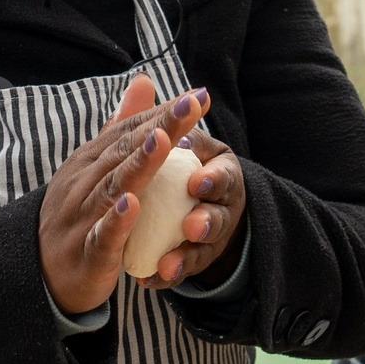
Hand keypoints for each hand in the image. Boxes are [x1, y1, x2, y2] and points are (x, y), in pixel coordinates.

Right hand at [36, 76, 208, 315]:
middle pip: (125, 151)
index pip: (129, 131)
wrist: (36, 272)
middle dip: (160, 127)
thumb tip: (144, 81)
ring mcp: (82, 217)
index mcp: (89, 162)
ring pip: (113, 187)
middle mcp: (83, 183)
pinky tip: (134, 205)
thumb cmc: (76, 216)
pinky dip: (116, 220)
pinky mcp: (87, 253)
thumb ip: (121, 127)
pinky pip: (102, 235)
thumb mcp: (94, 167)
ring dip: (139, 164)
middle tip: (190, 105)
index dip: (162, 113)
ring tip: (163, 141)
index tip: (196, 96)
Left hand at [146, 121, 246, 288]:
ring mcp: (208, 240)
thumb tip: (140, 83)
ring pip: (202, 251)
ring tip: (168, 264)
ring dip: (185, 258)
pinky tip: (149, 281)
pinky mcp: (192, 261)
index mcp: (222, 175)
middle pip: (219, 218)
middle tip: (191, 227)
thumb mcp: (187, 146)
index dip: (213, 180)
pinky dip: (165, 277)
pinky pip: (180, 272)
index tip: (196, 181)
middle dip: (206, 222)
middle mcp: (222, 209)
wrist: (202, 207)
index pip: (224, 177)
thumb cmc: (188, 167)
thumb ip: (168, 121)